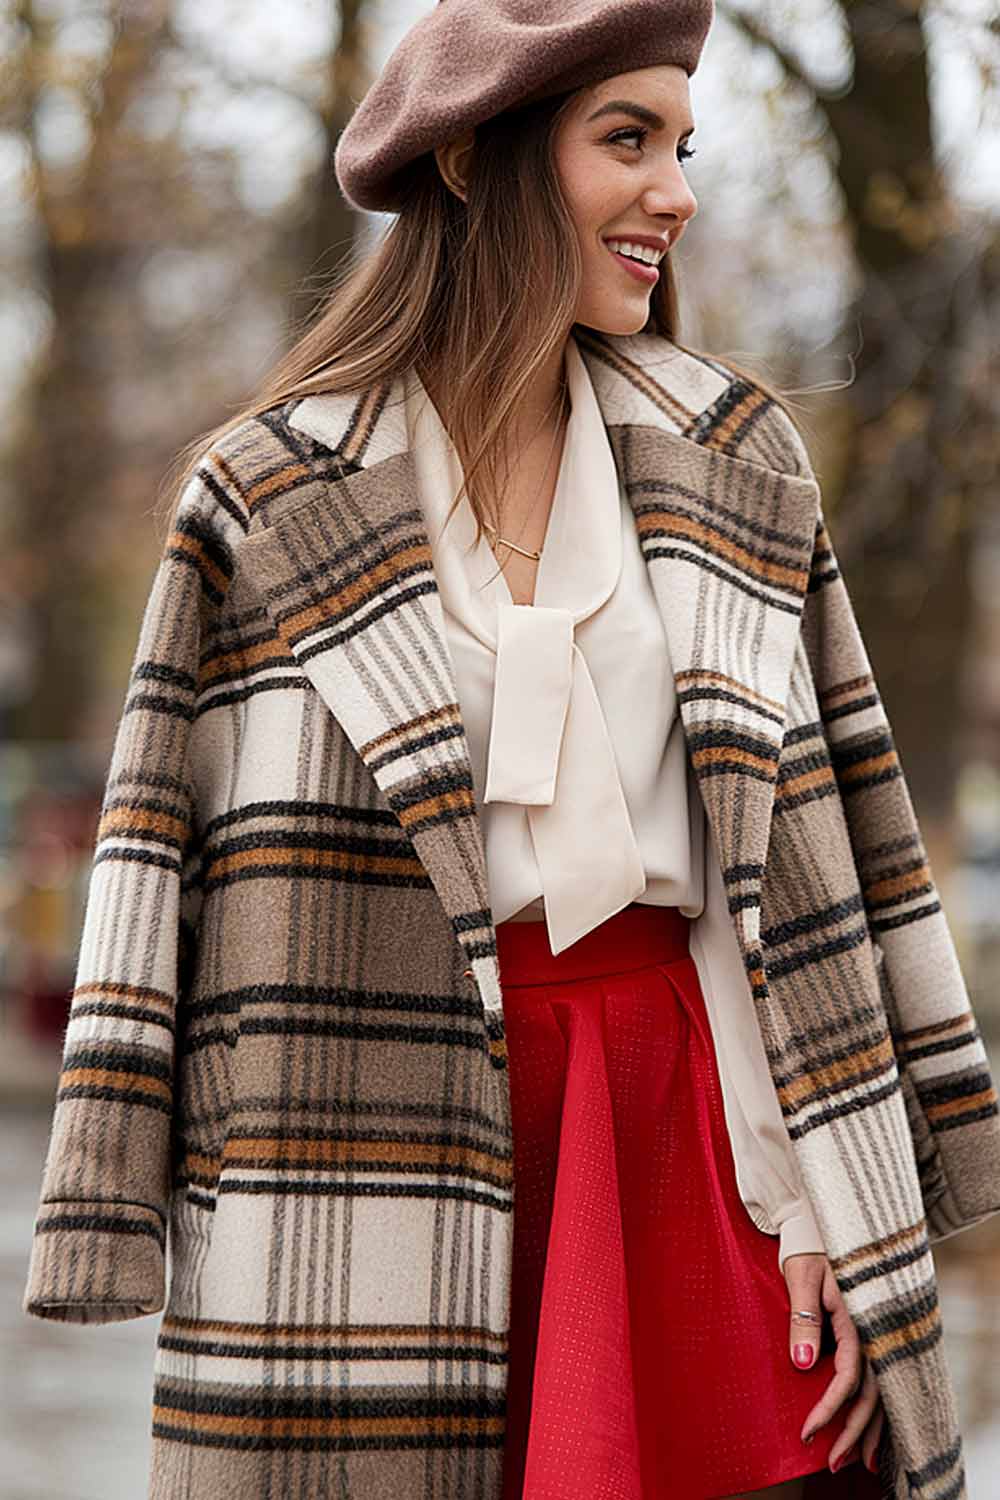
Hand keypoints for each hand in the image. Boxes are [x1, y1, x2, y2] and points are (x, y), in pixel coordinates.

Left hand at [783, 1250, 885, 1473]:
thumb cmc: (808, 1251)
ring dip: (869, 1429)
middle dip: (853, 1432)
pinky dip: (876, 1410)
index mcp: (859, 1317)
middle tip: (833, 1463)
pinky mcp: (874, 1337)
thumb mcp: (801, 1280)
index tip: (809, 1431)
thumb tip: (802, 1366)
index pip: (848, 1376)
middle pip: (872, 1394)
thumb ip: (803, 1321)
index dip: (830, 1408)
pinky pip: (880, 1380)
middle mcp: (875, 1331)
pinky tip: (869, 1435)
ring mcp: (878, 1335)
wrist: (822, 1227)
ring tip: (854, 1463)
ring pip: (881, 1392)